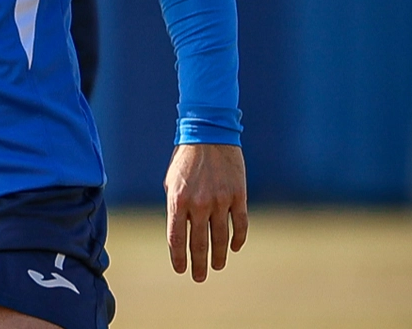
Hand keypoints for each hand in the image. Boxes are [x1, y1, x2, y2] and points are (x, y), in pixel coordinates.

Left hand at [164, 143, 247, 281]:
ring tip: (216, 266)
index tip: (181, 270)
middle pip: (199, 243)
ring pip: (220, 238)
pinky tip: (234, 248)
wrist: (208, 133)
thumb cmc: (185, 158)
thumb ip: (176, 207)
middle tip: (199, 278)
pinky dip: (237, 239)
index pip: (177, 238)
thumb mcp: (172, 182)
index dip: (179, 257)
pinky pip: (240, 225)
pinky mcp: (238, 196)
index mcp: (177, 200)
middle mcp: (198, 204)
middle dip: (198, 264)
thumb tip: (181, 231)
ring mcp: (220, 201)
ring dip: (218, 256)